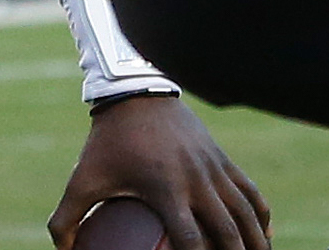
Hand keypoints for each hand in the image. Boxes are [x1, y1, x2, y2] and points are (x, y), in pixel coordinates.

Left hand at [49, 96, 270, 249]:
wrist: (134, 94)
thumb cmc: (107, 141)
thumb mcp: (83, 177)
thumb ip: (66, 217)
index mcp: (165, 188)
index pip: (190, 238)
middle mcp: (196, 180)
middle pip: (227, 232)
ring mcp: (214, 169)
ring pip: (247, 214)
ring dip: (256, 243)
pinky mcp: (223, 160)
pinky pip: (251, 193)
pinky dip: (261, 217)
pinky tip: (262, 236)